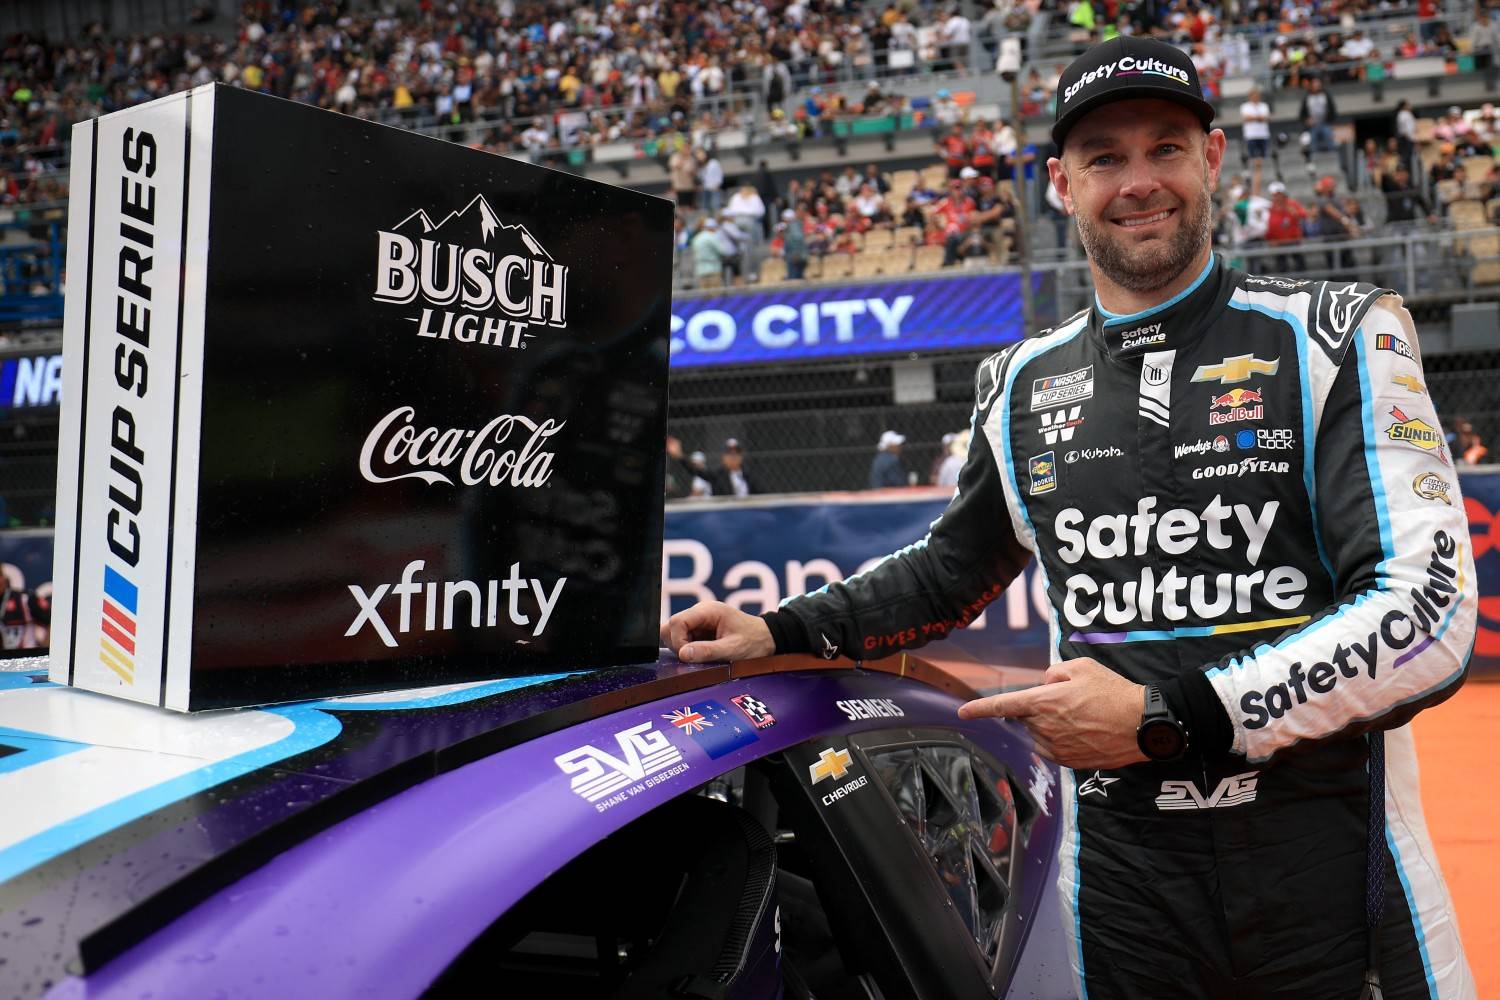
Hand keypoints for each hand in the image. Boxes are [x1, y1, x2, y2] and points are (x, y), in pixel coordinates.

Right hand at [661, 601, 774, 662]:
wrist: (768, 639)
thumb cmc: (754, 642)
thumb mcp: (733, 649)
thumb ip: (708, 651)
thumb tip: (683, 654)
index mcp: (708, 611)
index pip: (677, 621)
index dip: (678, 641)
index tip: (689, 656)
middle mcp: (700, 612)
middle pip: (671, 626)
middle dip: (677, 645)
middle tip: (695, 657)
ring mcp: (698, 620)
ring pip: (674, 633)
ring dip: (682, 648)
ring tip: (702, 655)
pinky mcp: (699, 630)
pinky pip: (683, 639)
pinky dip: (687, 649)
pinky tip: (702, 654)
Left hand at [957, 658, 1147, 768]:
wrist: (1142, 724)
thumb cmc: (1114, 692)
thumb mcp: (1082, 667)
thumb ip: (1054, 672)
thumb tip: (1045, 684)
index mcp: (1044, 701)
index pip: (1003, 705)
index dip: (980, 708)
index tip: (962, 713)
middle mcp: (1044, 727)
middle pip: (1026, 717)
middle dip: (1038, 707)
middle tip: (1070, 700)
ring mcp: (1056, 747)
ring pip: (1038, 733)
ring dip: (1050, 724)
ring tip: (1083, 716)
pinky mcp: (1068, 762)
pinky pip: (1051, 748)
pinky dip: (1059, 739)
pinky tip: (1083, 732)